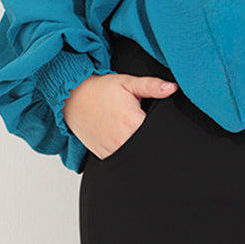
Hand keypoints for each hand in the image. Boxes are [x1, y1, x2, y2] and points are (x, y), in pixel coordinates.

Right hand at [63, 72, 177, 159]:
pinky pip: (122, 161)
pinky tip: (128, 142)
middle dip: (153, 139)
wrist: (72, 97)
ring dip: (140, 148)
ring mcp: (112, 150)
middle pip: (149, 147)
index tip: (162, 123)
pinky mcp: (104, 156)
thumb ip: (152, 85)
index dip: (164, 128)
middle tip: (149, 128)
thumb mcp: (127, 82)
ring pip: (136, 156)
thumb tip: (172, 87)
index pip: (159, 133)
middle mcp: (122, 140)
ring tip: (136, 133)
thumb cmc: (100, 89)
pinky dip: (128, 154)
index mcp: (132, 122)